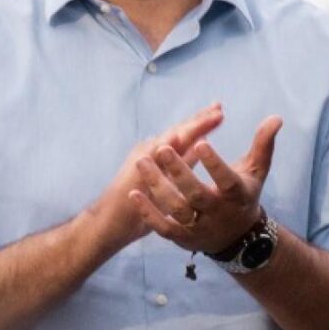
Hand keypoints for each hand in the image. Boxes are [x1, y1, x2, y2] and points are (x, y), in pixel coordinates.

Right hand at [83, 105, 225, 250]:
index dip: (202, 122)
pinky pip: (147, 159)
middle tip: (219, 106)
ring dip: (187, 128)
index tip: (220, 109)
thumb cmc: (142, 202)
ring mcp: (140, 161)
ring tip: (207, 117)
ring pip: (166, 140)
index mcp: (162, 154)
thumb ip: (185, 160)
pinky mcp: (132, 175)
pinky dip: (161, 147)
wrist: (108, 222)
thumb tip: (202, 143)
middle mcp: (150, 152)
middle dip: (199, 119)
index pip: (184, 134)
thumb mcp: (171, 179)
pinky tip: (175, 138)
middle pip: (178, 132)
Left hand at [127, 113, 281, 256]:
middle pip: (196, 194)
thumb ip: (263, 144)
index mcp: (238, 194)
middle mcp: (219, 212)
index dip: (215, 163)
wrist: (238, 237)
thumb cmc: (245, 194)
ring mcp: (199, 226)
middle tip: (163, 148)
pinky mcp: (183, 237)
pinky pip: (163, 227)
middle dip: (179, 172)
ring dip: (158, 186)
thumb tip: (275, 117)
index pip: (227, 179)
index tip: (202, 141)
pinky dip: (148, 212)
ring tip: (142, 162)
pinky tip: (135, 194)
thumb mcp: (257, 170)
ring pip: (176, 209)